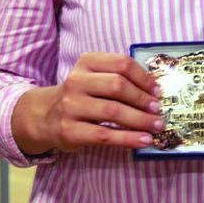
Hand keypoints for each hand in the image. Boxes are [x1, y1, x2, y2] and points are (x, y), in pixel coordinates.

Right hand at [12, 52, 161, 154]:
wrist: (46, 116)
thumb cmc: (80, 96)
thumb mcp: (92, 78)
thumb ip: (117, 78)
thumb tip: (154, 92)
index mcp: (85, 62)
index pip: (120, 63)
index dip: (143, 77)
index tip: (157, 91)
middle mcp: (76, 81)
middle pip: (117, 85)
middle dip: (143, 99)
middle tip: (158, 110)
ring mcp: (71, 106)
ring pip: (113, 111)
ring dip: (140, 120)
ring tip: (156, 126)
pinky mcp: (70, 130)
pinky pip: (105, 135)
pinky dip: (129, 138)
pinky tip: (144, 140)